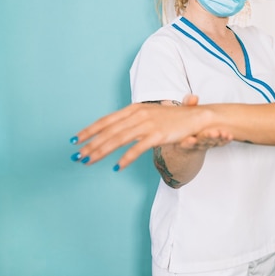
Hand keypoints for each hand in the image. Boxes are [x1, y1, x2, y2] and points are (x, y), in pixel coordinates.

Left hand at [71, 97, 231, 170]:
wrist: (198, 117)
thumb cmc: (174, 118)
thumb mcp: (151, 115)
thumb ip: (133, 120)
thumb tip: (117, 129)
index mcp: (135, 108)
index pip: (107, 120)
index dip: (90, 130)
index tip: (76, 139)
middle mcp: (139, 114)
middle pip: (109, 131)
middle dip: (91, 144)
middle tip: (77, 155)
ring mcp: (149, 124)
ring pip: (119, 139)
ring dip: (101, 151)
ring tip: (89, 161)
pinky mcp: (159, 135)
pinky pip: (138, 149)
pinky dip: (125, 158)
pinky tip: (117, 167)